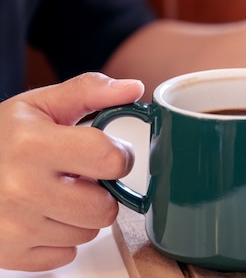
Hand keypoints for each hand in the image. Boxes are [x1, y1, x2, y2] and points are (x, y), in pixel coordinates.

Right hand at [0, 73, 142, 271]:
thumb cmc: (2, 138)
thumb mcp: (41, 104)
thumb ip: (90, 91)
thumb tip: (134, 88)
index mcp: (33, 145)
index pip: (110, 160)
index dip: (119, 156)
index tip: (107, 153)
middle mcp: (21, 188)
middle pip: (104, 207)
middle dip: (101, 191)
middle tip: (80, 177)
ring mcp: (14, 226)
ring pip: (88, 233)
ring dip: (81, 216)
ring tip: (56, 194)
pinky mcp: (9, 254)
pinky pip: (65, 255)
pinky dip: (60, 238)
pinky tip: (43, 215)